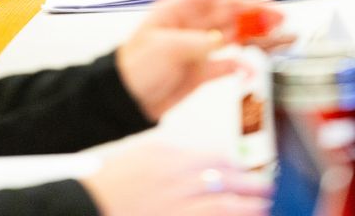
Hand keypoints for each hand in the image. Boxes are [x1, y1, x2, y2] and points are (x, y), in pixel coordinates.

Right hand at [83, 144, 270, 215]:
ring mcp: (179, 206)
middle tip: (267, 188)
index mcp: (172, 155)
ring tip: (262, 207)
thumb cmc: (112, 177)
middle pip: (227, 181)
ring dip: (247, 207)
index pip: (218, 156)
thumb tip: (200, 152)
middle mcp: (180, 179)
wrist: (88, 202)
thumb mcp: (144, 149)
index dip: (238, 164)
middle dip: (252, 185)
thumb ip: (173, 147)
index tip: (249, 168)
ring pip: (224, 206)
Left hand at [116, 0, 290, 120]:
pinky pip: (227, 63)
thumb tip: (221, 39)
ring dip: (255, 35)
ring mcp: (198, 47)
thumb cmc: (133, 66)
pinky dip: (240, 64)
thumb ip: (196, 42)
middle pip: (230, 11)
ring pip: (234, 35)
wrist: (124, 99)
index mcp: (180, 10)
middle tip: (278, 16)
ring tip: (276, 37)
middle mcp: (192, 25)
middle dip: (256, 11)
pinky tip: (249, 66)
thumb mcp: (164, 48)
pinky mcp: (200, 71)